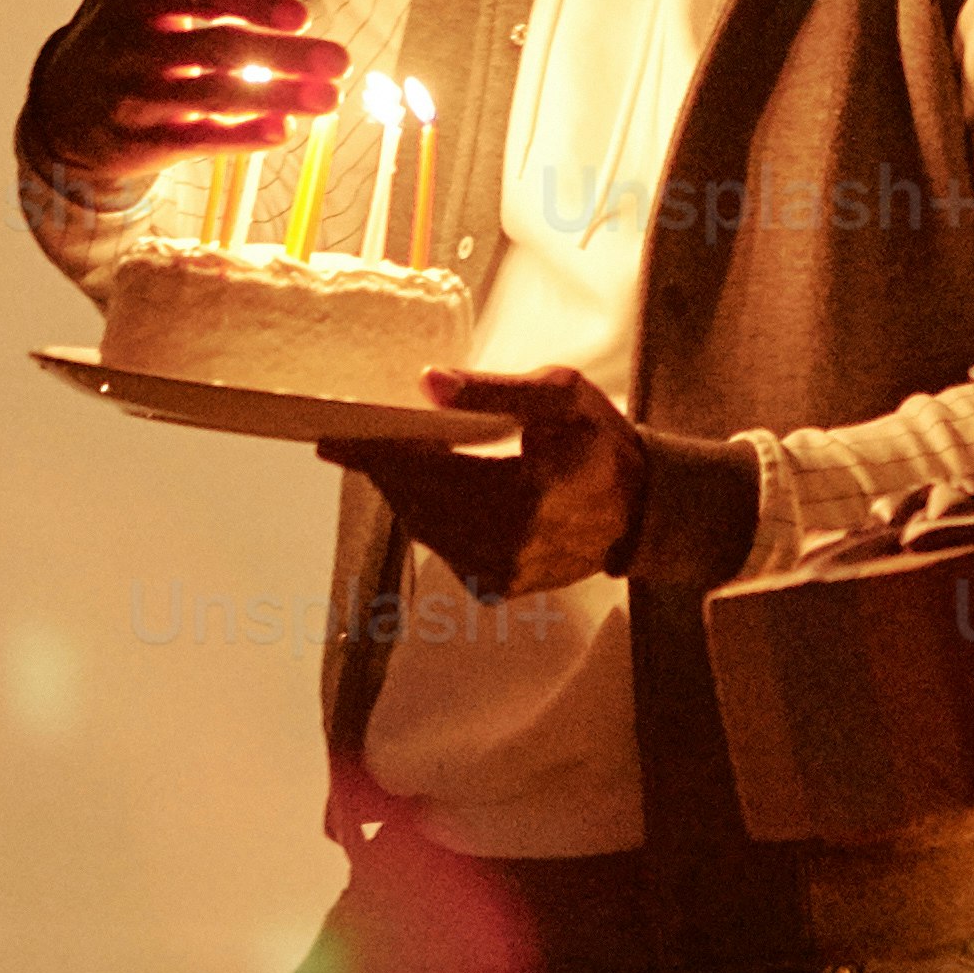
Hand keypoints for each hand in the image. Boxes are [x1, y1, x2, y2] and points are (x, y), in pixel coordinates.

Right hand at [22, 0, 345, 209]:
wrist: (60, 103)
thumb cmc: (114, 17)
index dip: (252, 5)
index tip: (302, 13)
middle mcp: (137, 50)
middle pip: (219, 52)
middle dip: (283, 58)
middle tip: (342, 59)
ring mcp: (139, 100)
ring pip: (215, 101)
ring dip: (276, 100)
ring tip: (330, 100)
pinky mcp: (145, 143)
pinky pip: (198, 141)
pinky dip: (240, 138)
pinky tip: (286, 131)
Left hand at [370, 367, 643, 593]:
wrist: (640, 510)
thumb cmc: (601, 443)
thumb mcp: (562, 396)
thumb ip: (497, 390)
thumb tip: (429, 384)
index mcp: (526, 492)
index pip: (429, 469)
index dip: (377, 453)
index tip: (333, 438)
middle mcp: (508, 543)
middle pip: (415, 501)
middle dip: (382, 468)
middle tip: (355, 439)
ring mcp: (499, 572)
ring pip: (423, 527)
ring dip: (402, 491)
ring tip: (390, 457)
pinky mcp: (496, 588)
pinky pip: (440, 547)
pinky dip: (427, 516)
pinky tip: (429, 490)